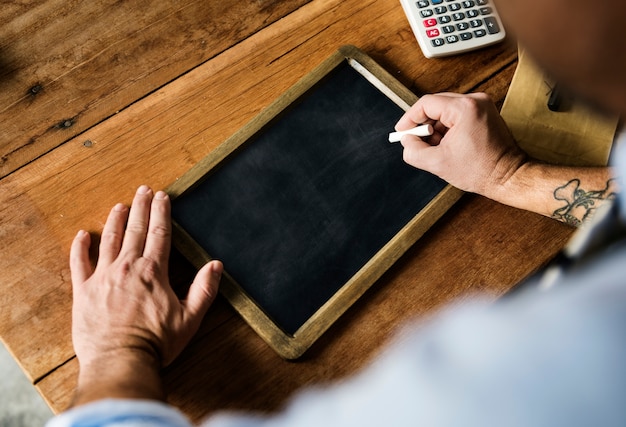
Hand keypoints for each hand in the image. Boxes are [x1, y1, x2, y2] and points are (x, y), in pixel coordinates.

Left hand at [69, 185, 221, 403]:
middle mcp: (128, 267)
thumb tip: (216, 265)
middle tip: (143, 190)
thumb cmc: (157, 342)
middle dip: (141, 207)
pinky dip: (80, 247)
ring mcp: (103, 277)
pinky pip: (79, 263)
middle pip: (136, 230)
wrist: (120, 361)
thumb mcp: (190, 318)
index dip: (161, 213)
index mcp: (154, 272)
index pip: (160, 234)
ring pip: (109, 240)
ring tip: (120, 206)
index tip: (162, 196)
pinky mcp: (84, 291)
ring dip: (115, 220)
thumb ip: (204, 289)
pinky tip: (82, 235)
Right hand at [395, 93, 525, 197]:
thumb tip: (406, 141)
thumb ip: (413, 151)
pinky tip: (448, 145)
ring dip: (436, 128)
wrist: (508, 177)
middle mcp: (475, 101)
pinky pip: (458, 114)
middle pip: (436, 105)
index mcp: (464, 108)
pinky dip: (448, 128)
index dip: (409, 119)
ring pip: (446, 111)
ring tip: (437, 148)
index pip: (426, 104)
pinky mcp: (485, 112)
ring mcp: (482, 105)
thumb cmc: (481, 171)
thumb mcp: (437, 163)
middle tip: (416, 142)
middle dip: (424, 125)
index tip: (401, 132)